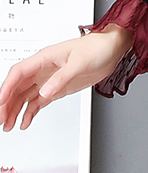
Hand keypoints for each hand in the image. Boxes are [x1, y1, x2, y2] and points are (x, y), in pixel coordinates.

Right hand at [0, 25, 133, 131]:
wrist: (112, 49)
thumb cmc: (97, 48)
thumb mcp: (79, 62)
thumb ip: (61, 78)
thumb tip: (44, 92)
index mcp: (45, 58)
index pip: (18, 73)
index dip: (6, 88)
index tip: (0, 103)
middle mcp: (44, 68)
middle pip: (17, 86)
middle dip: (6, 103)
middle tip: (1, 120)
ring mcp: (49, 79)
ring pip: (25, 95)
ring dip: (15, 110)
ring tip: (8, 125)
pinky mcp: (57, 87)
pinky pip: (38, 101)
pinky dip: (30, 112)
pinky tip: (25, 121)